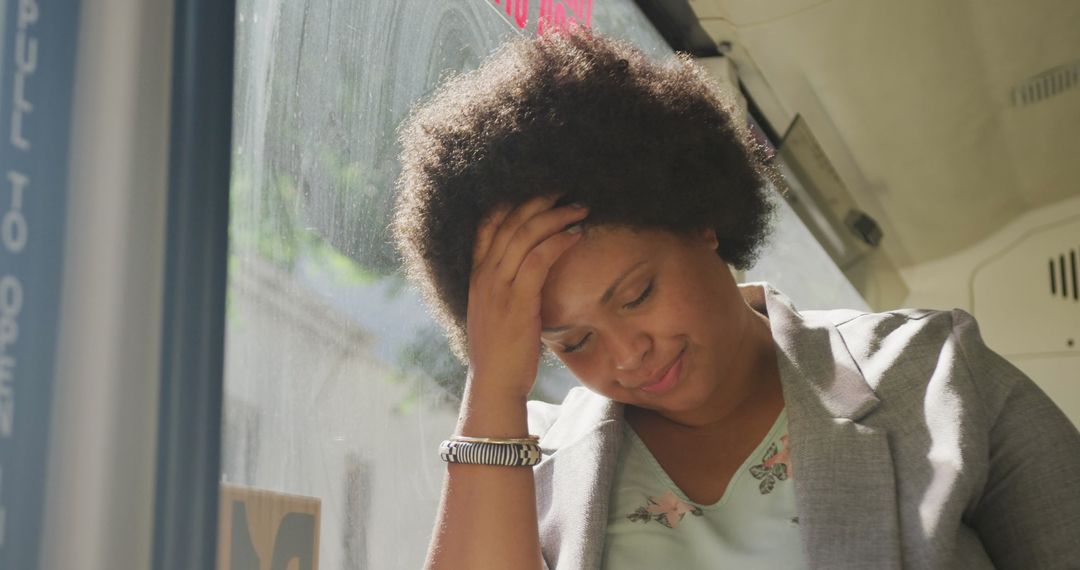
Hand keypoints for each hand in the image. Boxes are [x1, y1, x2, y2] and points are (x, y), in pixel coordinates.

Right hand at [465, 195, 587, 398]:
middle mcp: (484, 276)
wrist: (494, 384)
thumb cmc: (502, 353)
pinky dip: (559, 241)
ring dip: (555, 216)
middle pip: (509, 222)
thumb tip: (532, 274)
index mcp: (476, 276)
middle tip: (564, 190)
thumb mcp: (497, 313)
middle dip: (539, 201)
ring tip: (579, 208)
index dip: (512, 202)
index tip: (538, 192)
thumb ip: (509, 290)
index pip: (488, 225)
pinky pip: (539, 259)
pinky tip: (577, 234)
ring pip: (525, 234)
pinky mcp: (517, 301)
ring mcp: (498, 287)